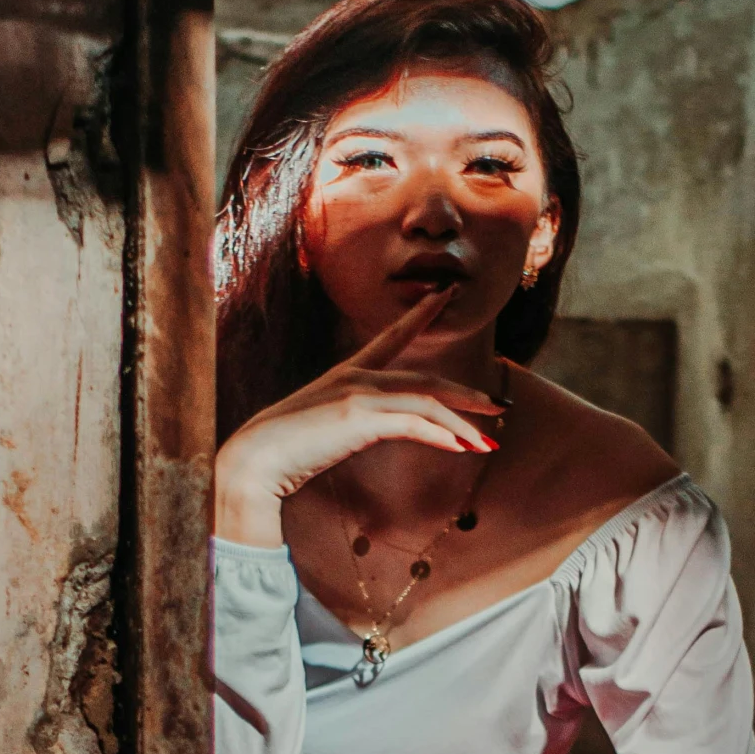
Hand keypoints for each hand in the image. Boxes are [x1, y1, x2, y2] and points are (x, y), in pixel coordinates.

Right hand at [214, 288, 506, 546]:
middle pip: (424, 378)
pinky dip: (441, 433)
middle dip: (466, 394)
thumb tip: (373, 430)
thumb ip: (354, 425)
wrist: (255, 460)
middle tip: (499, 405)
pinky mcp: (359, 416)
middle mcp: (357, 376)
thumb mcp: (326, 432)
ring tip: (489, 440)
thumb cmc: (285, 451)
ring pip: (426, 400)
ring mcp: (358, 393)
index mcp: (348, 375)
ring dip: (462, 423)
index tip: (444, 294)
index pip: (392, 337)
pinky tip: (462, 446)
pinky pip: (413, 420)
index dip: (420, 314)